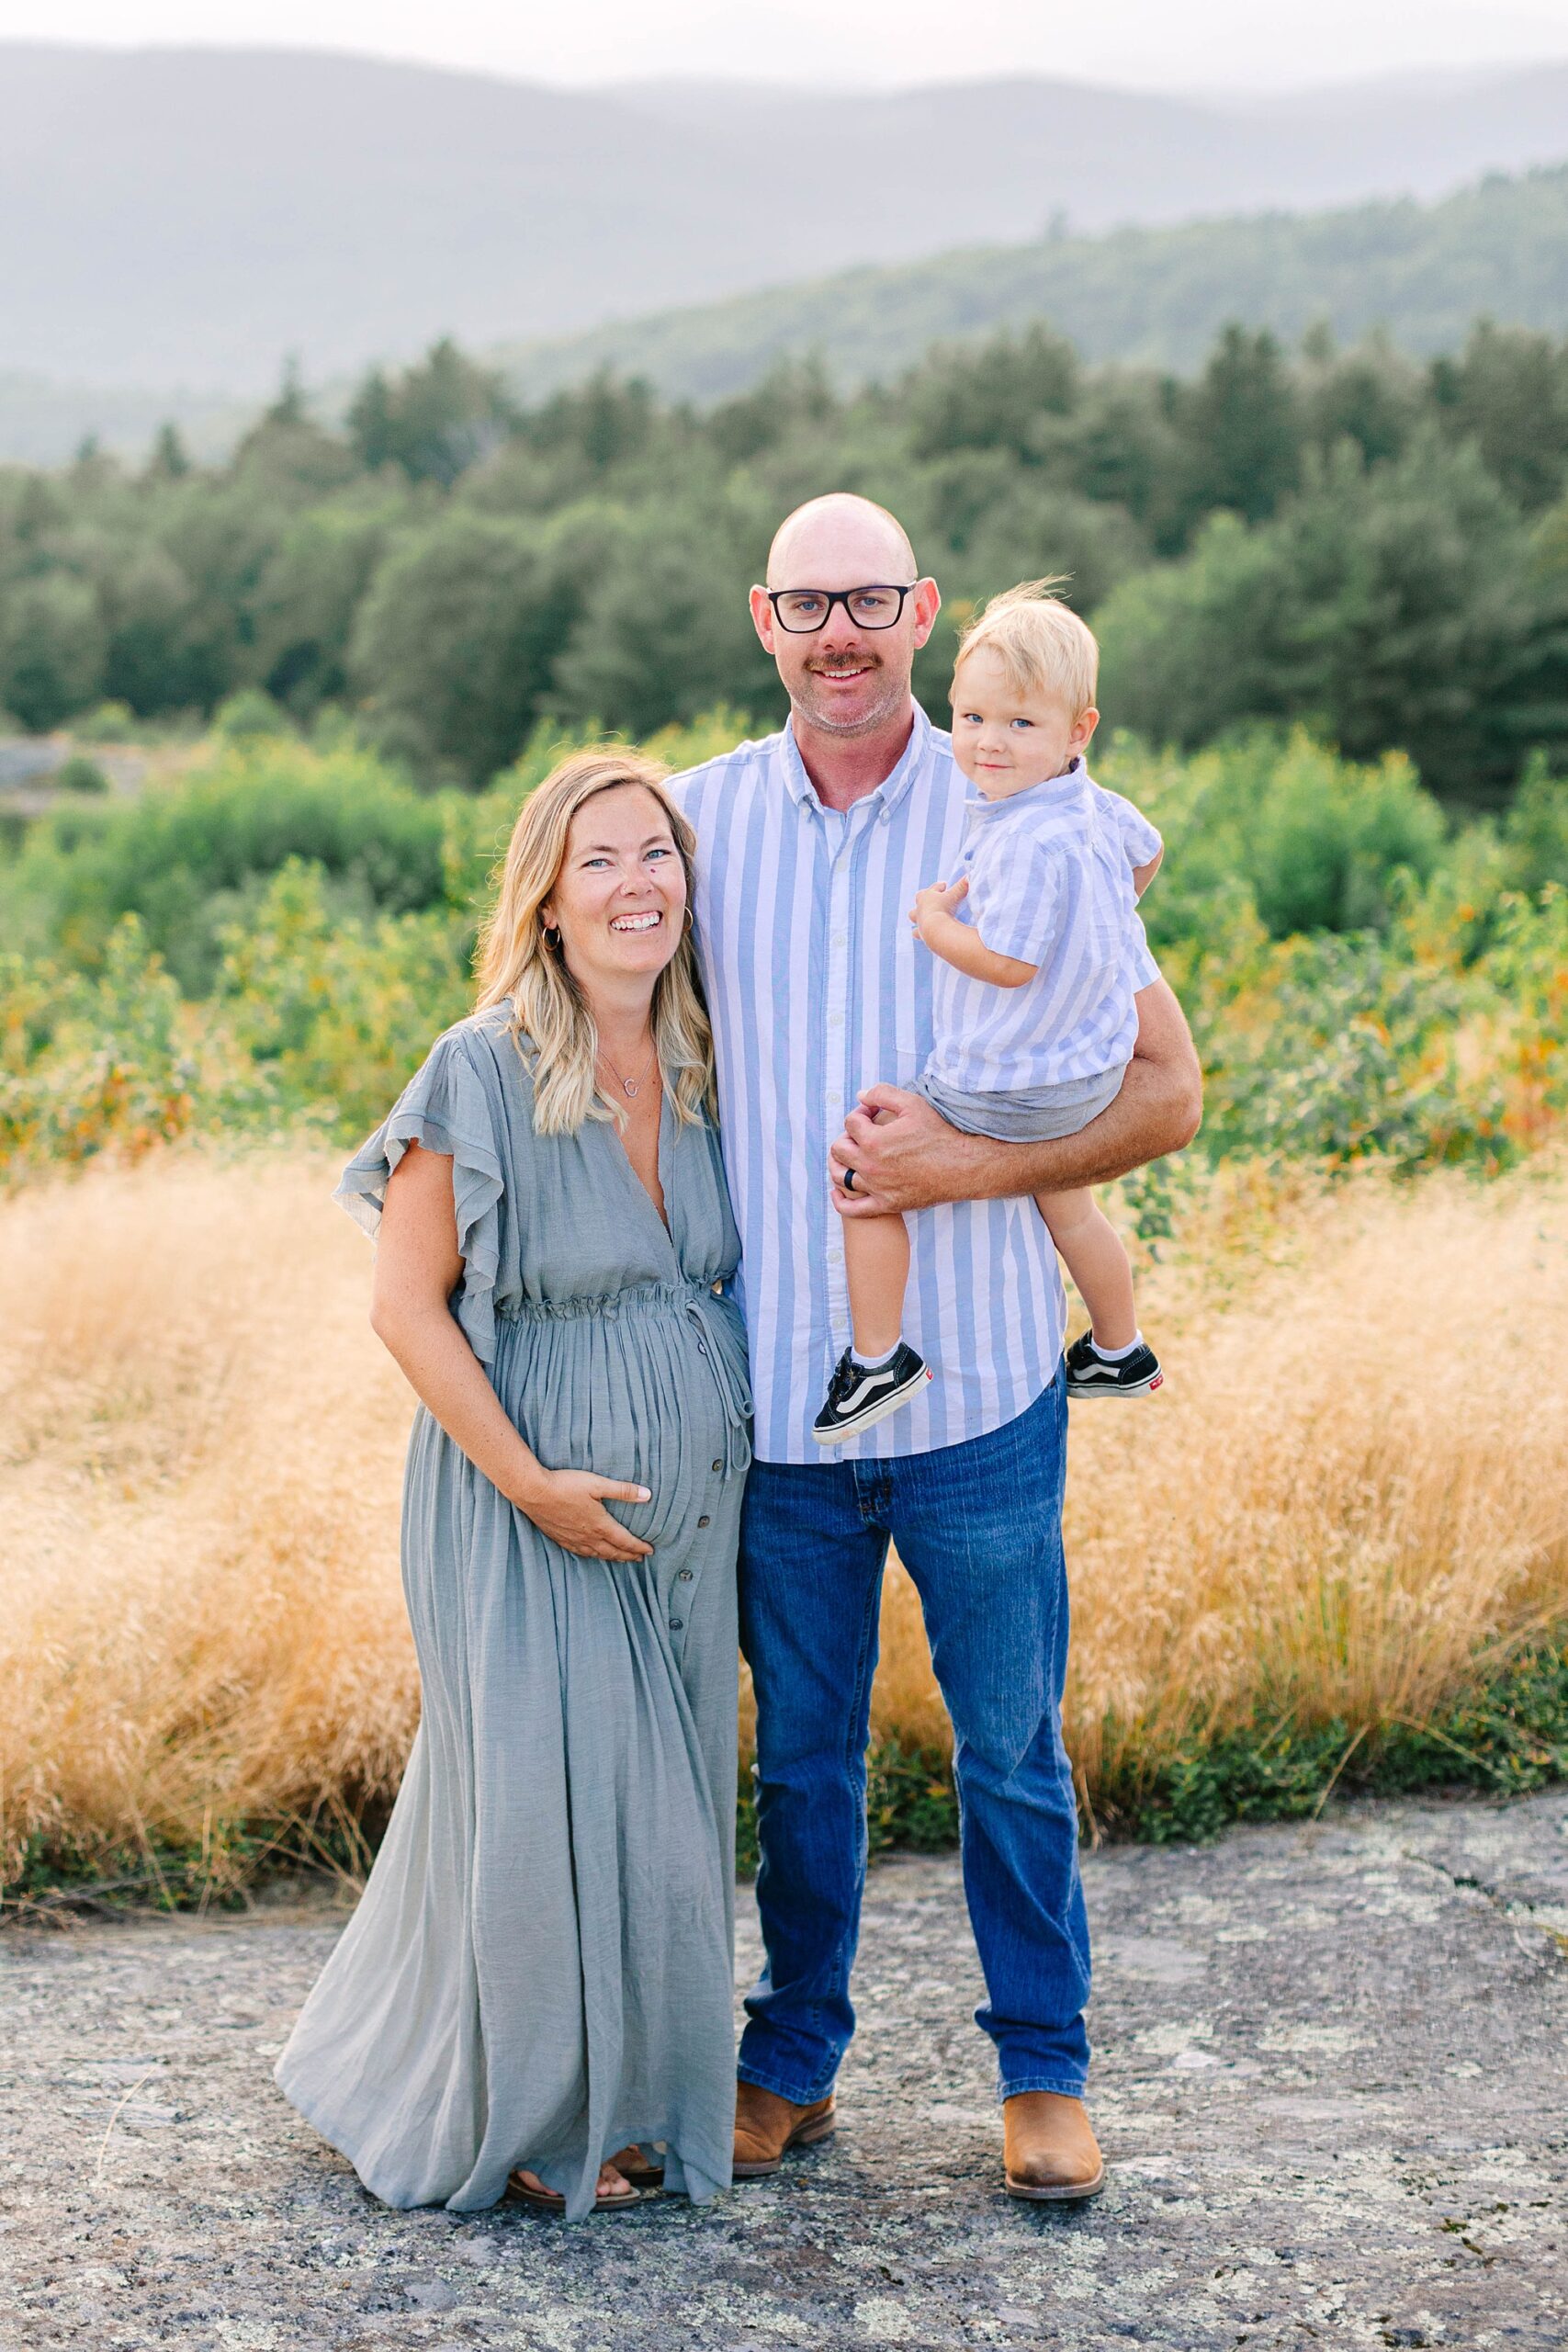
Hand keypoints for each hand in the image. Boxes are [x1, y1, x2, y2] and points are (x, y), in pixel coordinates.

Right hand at [515, 1467, 653, 1560]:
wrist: (533, 1491)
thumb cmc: (566, 1485)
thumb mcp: (597, 1484)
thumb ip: (623, 1491)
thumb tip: (647, 1495)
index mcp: (600, 1524)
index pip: (625, 1541)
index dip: (639, 1547)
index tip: (650, 1551)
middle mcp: (588, 1536)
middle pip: (613, 1551)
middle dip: (628, 1556)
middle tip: (640, 1559)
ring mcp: (573, 1539)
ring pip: (596, 1554)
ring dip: (611, 1558)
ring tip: (620, 1559)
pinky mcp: (559, 1537)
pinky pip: (580, 1552)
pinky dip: (591, 1556)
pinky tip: (591, 1554)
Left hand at [830, 1083, 987, 1216]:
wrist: (963, 1167)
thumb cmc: (939, 1133)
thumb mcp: (913, 1104)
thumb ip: (883, 1094)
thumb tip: (860, 1095)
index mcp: (875, 1141)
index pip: (850, 1123)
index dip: (860, 1113)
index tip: (872, 1114)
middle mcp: (871, 1166)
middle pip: (839, 1149)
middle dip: (847, 1136)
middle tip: (863, 1133)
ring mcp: (877, 1188)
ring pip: (841, 1176)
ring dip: (840, 1163)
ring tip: (852, 1155)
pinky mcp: (887, 1204)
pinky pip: (852, 1209)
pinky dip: (840, 1201)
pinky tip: (838, 1191)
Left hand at [910, 876, 966, 945]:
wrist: (935, 930)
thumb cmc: (943, 910)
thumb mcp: (954, 896)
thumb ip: (961, 887)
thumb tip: (969, 877)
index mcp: (927, 896)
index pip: (934, 887)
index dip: (940, 886)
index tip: (945, 885)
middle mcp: (920, 907)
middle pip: (919, 898)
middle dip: (925, 898)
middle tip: (935, 900)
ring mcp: (918, 921)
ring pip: (913, 915)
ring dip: (918, 916)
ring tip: (926, 918)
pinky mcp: (919, 934)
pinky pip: (916, 933)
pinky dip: (920, 933)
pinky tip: (926, 934)